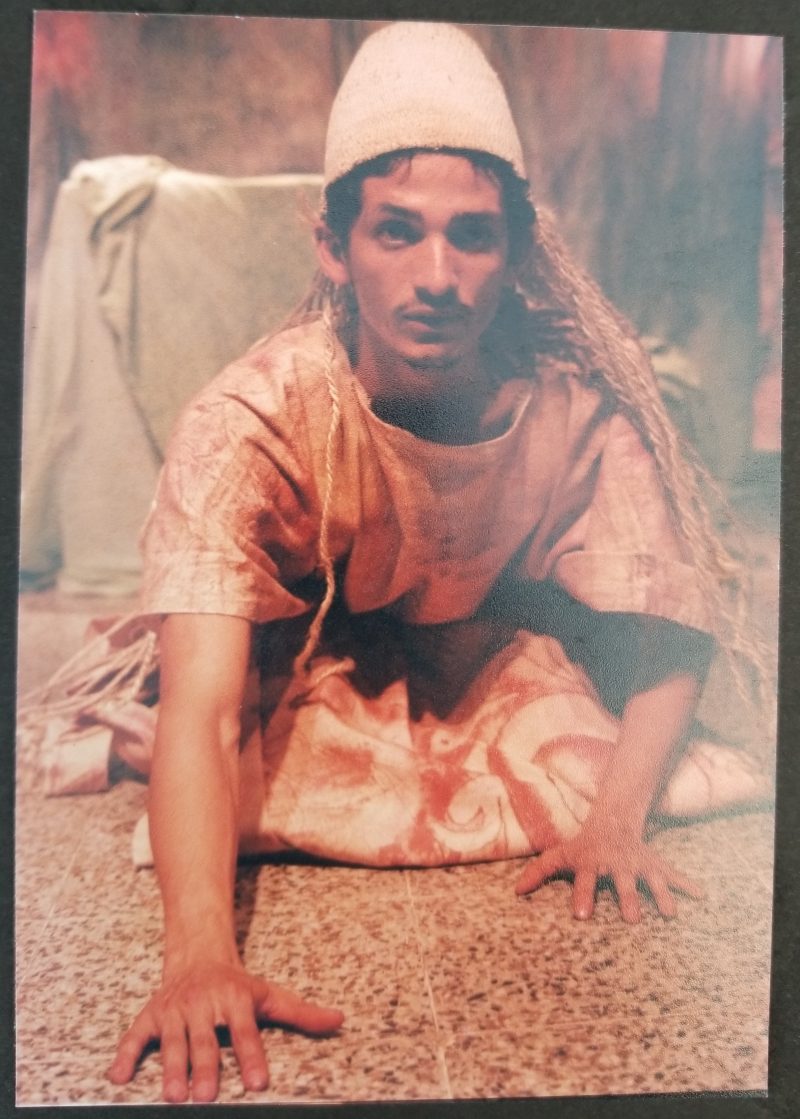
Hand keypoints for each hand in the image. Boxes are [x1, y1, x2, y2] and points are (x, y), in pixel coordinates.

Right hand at [107, 959, 343, 1101]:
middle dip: (205, 1068)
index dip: (252, 1056)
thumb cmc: (237, 986)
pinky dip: (125, 1054)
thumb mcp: (270, 995)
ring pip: (172, 1041)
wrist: (198, 956)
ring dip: (171, 1067)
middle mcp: (203, 1004)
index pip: (246, 1031)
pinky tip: (117, 1077)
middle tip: (205, 1097)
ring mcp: (175, 1010)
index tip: (259, 1083)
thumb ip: (302, 1013)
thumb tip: (340, 1021)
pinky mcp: (151, 1015)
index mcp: (235, 1000)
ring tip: (172, 1095)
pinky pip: (135, 1035)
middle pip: (205, 1040)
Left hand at [515, 818, 703, 922]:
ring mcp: (638, 864)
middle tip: (631, 920)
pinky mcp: (655, 864)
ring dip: (661, 895)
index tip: (581, 917)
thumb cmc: (583, 846)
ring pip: (651, 880)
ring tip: (669, 914)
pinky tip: (701, 895)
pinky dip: (687, 884)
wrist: (612, 820)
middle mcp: (617, 864)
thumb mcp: (560, 855)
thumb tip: (515, 892)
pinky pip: (673, 874)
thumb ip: (539, 872)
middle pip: (623, 883)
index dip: (583, 897)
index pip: (585, 881)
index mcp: (592, 863)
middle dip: (627, 899)